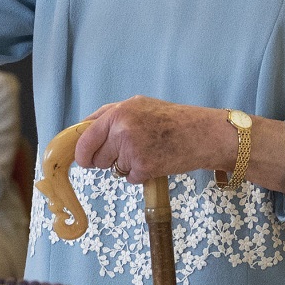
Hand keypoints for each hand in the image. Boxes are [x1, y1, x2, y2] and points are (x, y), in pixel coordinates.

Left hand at [73, 97, 234, 184]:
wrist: (202, 133)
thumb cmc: (172, 119)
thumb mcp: (138, 105)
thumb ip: (110, 116)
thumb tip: (83, 131)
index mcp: (118, 112)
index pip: (85, 138)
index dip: (82, 153)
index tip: (84, 160)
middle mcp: (122, 130)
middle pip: (96, 159)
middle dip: (108, 160)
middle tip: (130, 151)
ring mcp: (132, 149)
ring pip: (114, 169)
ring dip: (127, 167)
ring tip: (148, 152)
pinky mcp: (144, 167)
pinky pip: (130, 179)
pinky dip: (141, 175)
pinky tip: (156, 161)